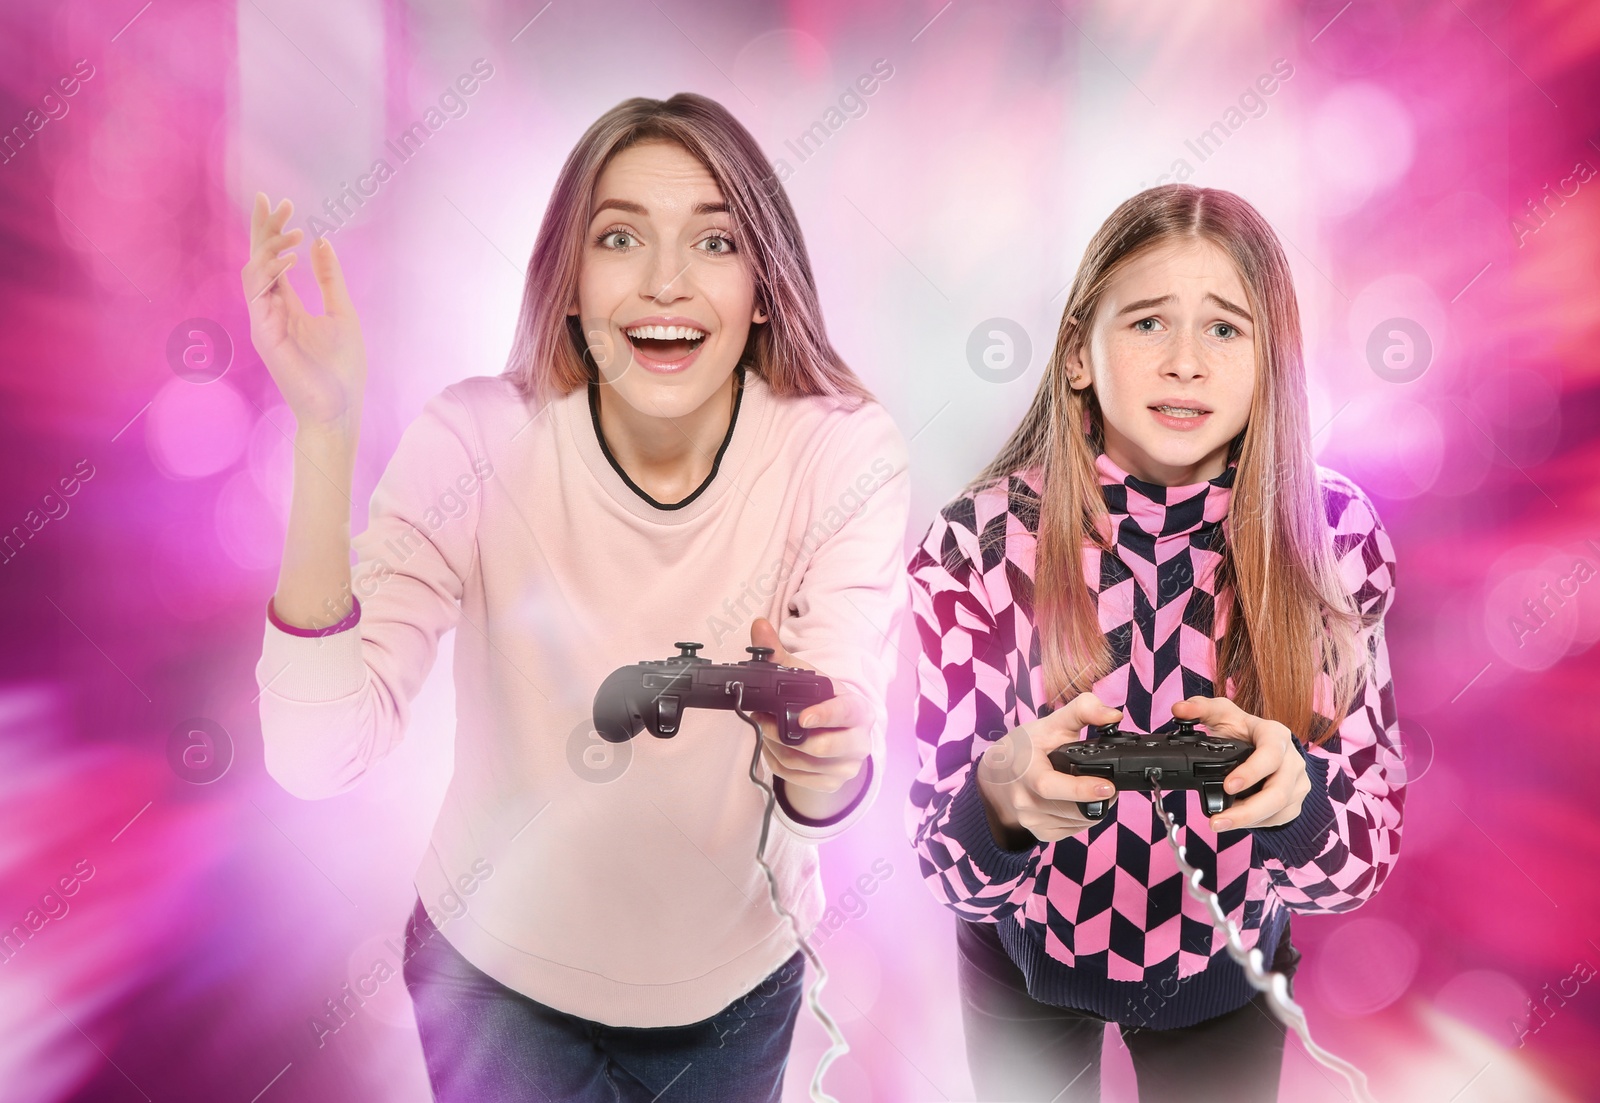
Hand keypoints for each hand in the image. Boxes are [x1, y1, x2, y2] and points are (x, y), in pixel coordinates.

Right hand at [240, 193, 367, 433]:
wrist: (338, 408)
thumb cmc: (342, 368)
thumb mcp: (342, 313)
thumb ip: (329, 279)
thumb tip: (322, 240)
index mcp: (286, 304)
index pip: (272, 259)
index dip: (272, 230)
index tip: (280, 201)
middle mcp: (269, 310)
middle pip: (257, 259)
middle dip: (262, 229)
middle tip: (271, 199)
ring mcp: (263, 322)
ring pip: (253, 272)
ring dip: (269, 247)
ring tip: (293, 229)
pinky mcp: (264, 334)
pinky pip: (258, 294)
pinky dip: (271, 272)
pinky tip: (290, 257)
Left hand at [746, 618, 870, 797]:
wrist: (838, 737)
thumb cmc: (822, 702)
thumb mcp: (807, 679)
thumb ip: (779, 654)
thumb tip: (758, 626)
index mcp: (859, 710)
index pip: (847, 713)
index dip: (825, 715)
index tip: (802, 718)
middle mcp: (859, 740)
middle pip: (821, 747)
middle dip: (782, 733)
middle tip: (762, 718)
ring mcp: (846, 766)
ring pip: (801, 763)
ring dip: (774, 746)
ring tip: (765, 728)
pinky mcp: (831, 783)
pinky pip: (795, 777)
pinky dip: (777, 762)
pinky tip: (773, 746)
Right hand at [975, 692, 1123, 847]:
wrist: (998, 776)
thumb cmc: (1024, 748)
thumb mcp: (1050, 724)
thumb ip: (1083, 711)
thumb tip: (1114, 715)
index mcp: (1026, 772)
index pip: (1050, 786)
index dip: (1080, 789)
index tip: (1107, 786)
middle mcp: (1026, 801)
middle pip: (1075, 808)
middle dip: (1101, 798)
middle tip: (1110, 783)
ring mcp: (1032, 820)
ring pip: (1080, 821)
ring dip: (1096, 807)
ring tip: (1095, 788)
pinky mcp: (1041, 833)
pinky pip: (1074, 829)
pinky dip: (1084, 817)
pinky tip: (1079, 801)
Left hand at [1170, 696, 1309, 831]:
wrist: (1264, 746)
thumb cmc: (1242, 730)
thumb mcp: (1222, 714)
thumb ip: (1200, 708)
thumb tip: (1179, 709)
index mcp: (1276, 735)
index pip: (1271, 754)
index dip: (1252, 772)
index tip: (1228, 786)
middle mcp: (1292, 760)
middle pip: (1278, 792)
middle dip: (1247, 811)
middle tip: (1217, 821)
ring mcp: (1297, 783)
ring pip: (1279, 809)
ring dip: (1247, 820)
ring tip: (1219, 823)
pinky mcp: (1294, 801)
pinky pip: (1278, 818)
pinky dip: (1255, 823)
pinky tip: (1235, 820)